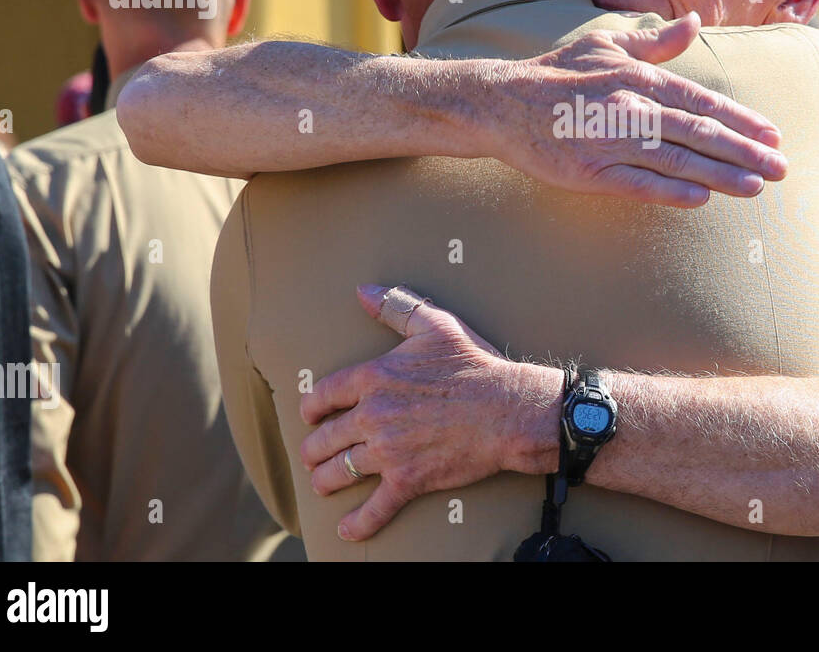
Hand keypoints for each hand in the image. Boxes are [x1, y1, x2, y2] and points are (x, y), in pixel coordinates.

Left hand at [298, 284, 560, 542]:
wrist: (508, 410)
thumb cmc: (475, 365)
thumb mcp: (436, 325)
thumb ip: (397, 307)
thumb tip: (363, 291)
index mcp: (374, 377)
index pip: (324, 395)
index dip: (311, 408)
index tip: (310, 415)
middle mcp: (372, 415)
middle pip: (323, 438)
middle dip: (313, 449)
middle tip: (314, 454)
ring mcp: (388, 451)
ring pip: (339, 472)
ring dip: (325, 480)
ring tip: (324, 482)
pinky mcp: (408, 480)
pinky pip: (373, 508)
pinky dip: (357, 523)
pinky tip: (346, 527)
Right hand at [482, 12, 786, 207]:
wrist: (501, 102)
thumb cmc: (557, 73)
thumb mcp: (606, 44)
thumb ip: (655, 42)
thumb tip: (695, 23)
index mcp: (638, 77)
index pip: (702, 102)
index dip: (741, 120)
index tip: (773, 135)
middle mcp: (629, 107)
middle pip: (699, 132)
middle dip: (746, 152)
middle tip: (781, 169)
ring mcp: (609, 141)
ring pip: (677, 160)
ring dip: (721, 175)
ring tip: (756, 187)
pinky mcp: (588, 172)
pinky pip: (638, 184)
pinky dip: (671, 191)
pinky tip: (701, 200)